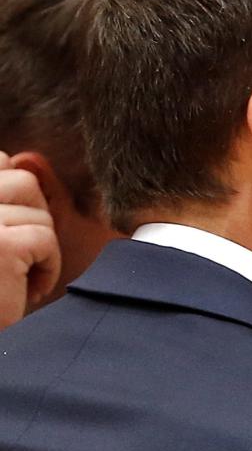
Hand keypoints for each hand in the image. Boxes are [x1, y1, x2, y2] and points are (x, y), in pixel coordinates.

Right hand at [0, 152, 59, 328]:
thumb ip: (2, 195)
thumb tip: (28, 158)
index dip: (12, 193)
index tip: (7, 232)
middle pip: (23, 181)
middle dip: (34, 217)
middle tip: (20, 254)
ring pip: (38, 212)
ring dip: (40, 245)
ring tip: (16, 276)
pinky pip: (46, 240)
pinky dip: (48, 267)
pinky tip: (28, 291)